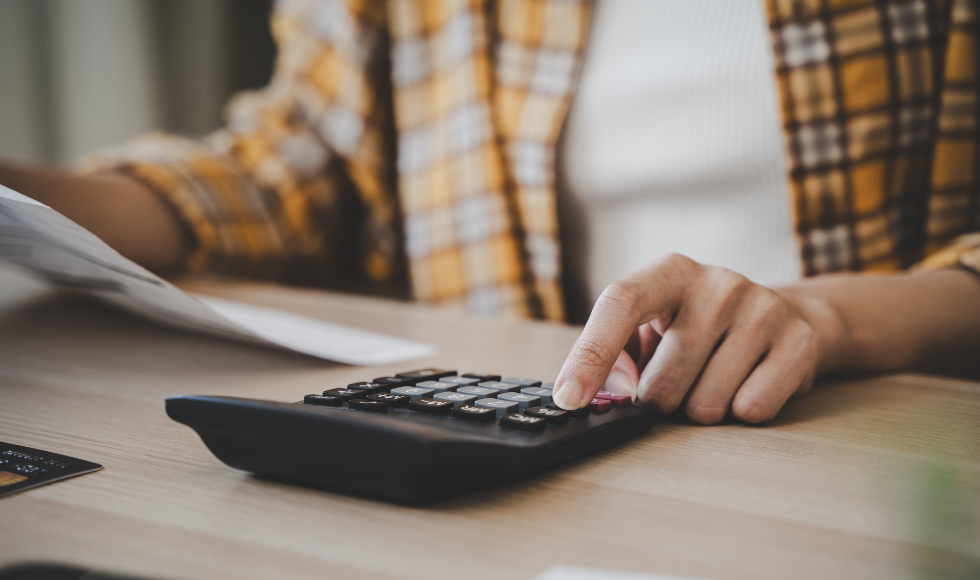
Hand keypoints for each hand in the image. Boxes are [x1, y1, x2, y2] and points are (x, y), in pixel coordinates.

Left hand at [551, 253, 818, 423]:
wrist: (783, 317)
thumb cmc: (695, 327)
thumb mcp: (650, 327)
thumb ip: (618, 354)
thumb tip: (615, 388)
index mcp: (668, 272)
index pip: (620, 304)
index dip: (590, 355)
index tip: (568, 398)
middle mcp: (717, 283)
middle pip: (663, 382)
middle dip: (661, 401)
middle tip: (678, 380)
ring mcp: (762, 308)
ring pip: (707, 404)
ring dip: (702, 408)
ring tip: (715, 377)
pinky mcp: (798, 342)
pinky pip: (752, 410)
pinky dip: (743, 411)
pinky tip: (749, 381)